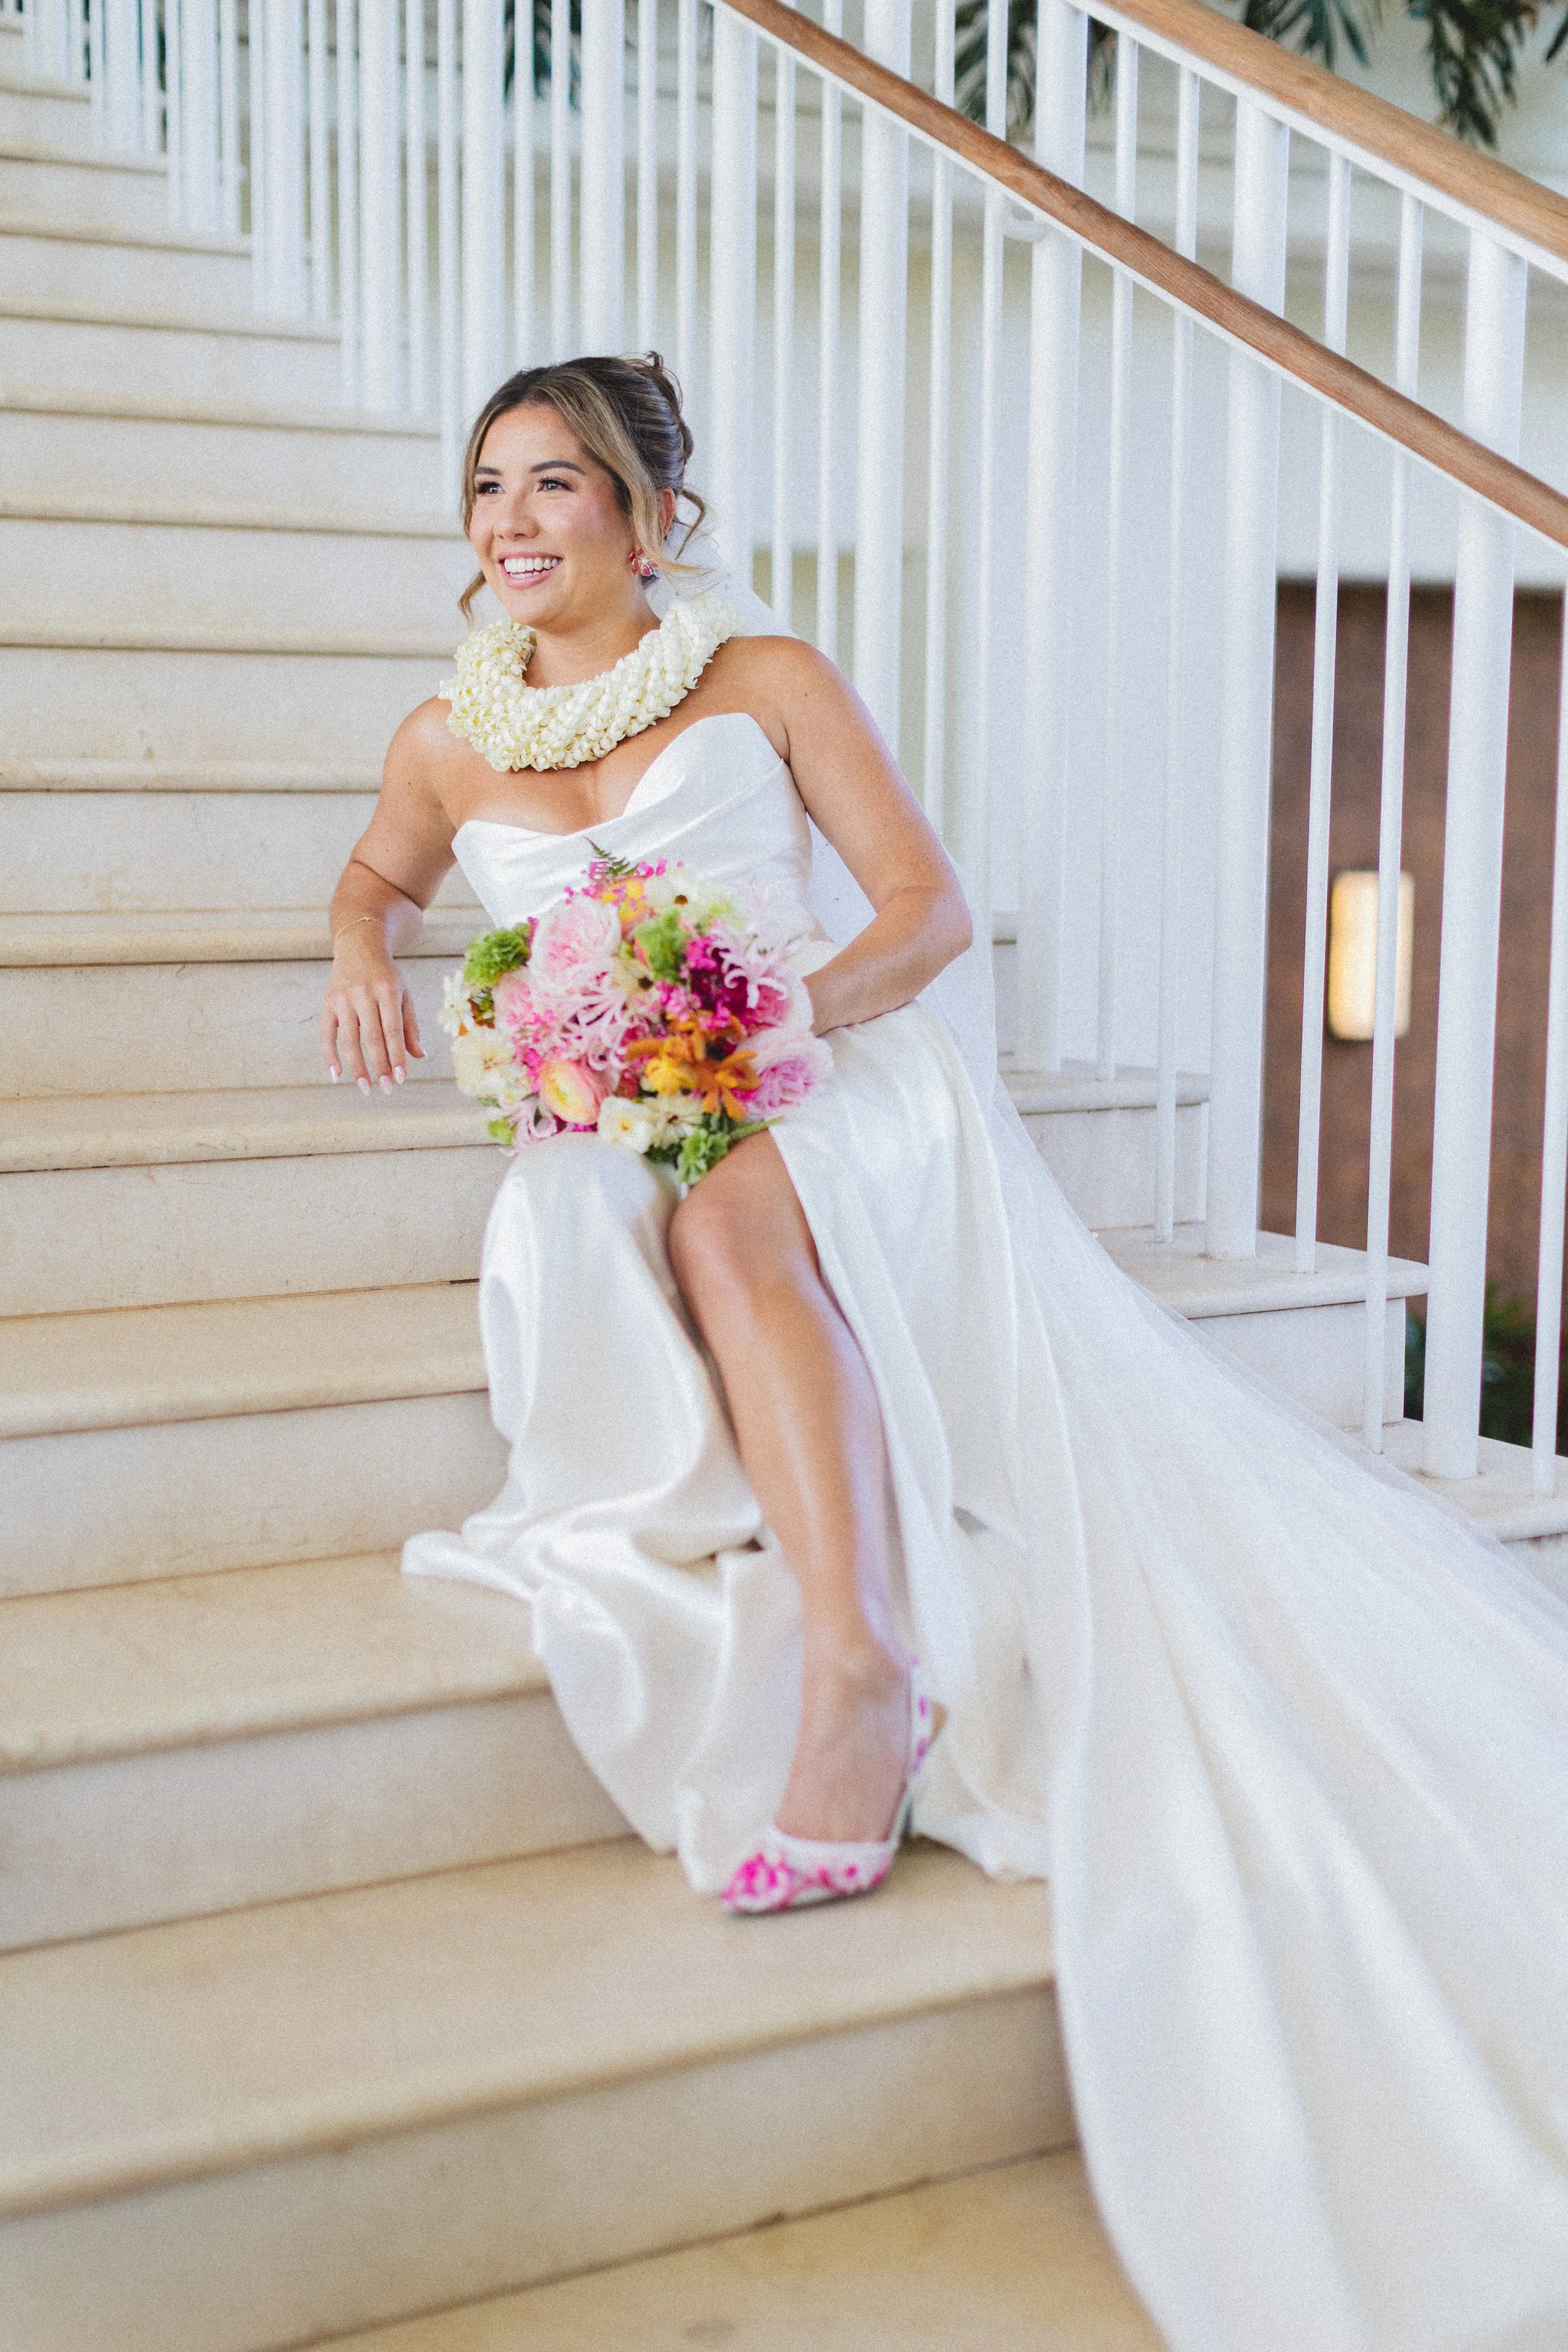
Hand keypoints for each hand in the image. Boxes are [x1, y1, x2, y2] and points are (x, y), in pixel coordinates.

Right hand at [320, 933, 426, 1090]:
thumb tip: (419, 1056)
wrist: (359, 946)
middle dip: (379, 1066)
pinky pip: (326, 1034)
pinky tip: (337, 1074)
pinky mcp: (327, 1003)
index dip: (396, 1055)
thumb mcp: (404, 994)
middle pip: (371, 1037)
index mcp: (388, 991)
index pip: (393, 1030)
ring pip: (349, 1039)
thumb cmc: (387, 976)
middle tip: (386, 1088)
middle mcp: (363, 994)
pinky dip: (329, 1055)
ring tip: (366, 1087)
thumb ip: (410, 1026)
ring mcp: (343, 999)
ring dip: (357, 1066)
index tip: (401, 1078)